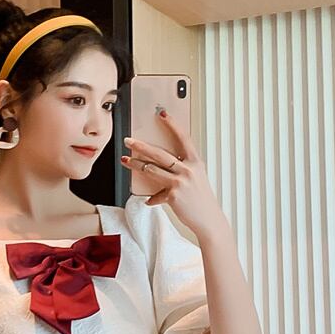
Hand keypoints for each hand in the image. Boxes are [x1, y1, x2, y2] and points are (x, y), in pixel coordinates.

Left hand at [120, 110, 223, 235]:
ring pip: (152, 169)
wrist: (208, 219)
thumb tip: (162, 167)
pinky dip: (152, 199)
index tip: (162, 114)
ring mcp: (180, 182)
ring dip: (136, 164)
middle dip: (141, 145)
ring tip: (125, 160)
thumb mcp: (196, 178)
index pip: (183, 138)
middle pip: (159, 153)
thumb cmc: (202, 199)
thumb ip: (181, 170)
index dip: (172, 125)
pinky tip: (148, 201)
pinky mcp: (173, 196)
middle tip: (129, 141)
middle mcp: (188, 169)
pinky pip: (156, 194)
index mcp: (195, 162)